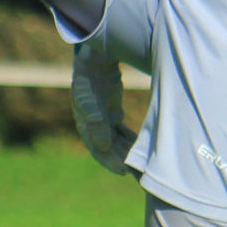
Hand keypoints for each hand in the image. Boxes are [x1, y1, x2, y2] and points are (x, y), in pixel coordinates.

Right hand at [71, 46, 137, 175]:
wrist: (95, 53)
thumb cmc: (91, 72)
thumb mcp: (89, 94)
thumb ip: (95, 117)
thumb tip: (102, 145)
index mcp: (84, 121)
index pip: (97, 147)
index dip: (109, 160)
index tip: (123, 171)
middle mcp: (91, 122)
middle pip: (107, 147)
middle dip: (121, 160)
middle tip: (137, 174)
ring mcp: (102, 116)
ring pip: (115, 140)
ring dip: (126, 152)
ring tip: (141, 164)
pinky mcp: (111, 111)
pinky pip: (120, 131)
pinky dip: (129, 140)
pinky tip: (141, 148)